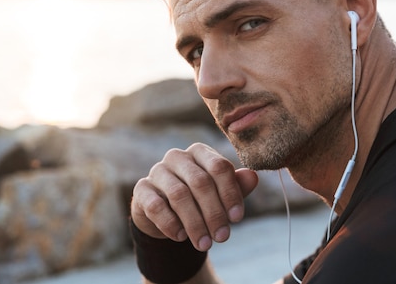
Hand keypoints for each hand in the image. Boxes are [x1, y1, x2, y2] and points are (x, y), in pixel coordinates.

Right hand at [131, 142, 258, 251]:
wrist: (167, 213)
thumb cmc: (199, 199)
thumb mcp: (220, 194)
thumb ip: (236, 186)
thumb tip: (253, 177)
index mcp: (200, 152)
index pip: (219, 167)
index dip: (230, 193)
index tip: (237, 218)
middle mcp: (177, 157)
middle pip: (200, 182)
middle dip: (214, 212)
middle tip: (222, 237)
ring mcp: (157, 171)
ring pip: (178, 194)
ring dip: (194, 222)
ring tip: (205, 244)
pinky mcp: (142, 189)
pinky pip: (156, 206)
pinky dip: (170, 223)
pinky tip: (181, 237)